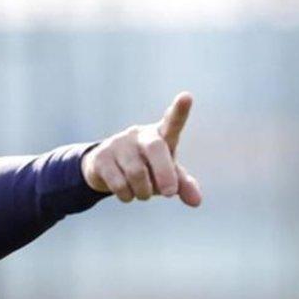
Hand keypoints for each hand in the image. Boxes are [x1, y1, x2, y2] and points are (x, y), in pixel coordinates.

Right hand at [82, 92, 201, 206]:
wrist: (106, 169)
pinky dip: (127, 195)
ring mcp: (118, 144)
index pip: (172, 122)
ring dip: (143, 192)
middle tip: (169, 193)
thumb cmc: (146, 168)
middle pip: (155, 148)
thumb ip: (182, 185)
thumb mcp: (166, 175)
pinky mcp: (101, 157)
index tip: (186, 97)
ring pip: (136, 173)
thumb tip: (196, 202)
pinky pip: (118, 183)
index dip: (179, 111)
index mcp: (160, 135)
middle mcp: (139, 135)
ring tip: (142, 194)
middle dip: (165, 173)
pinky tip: (127, 194)